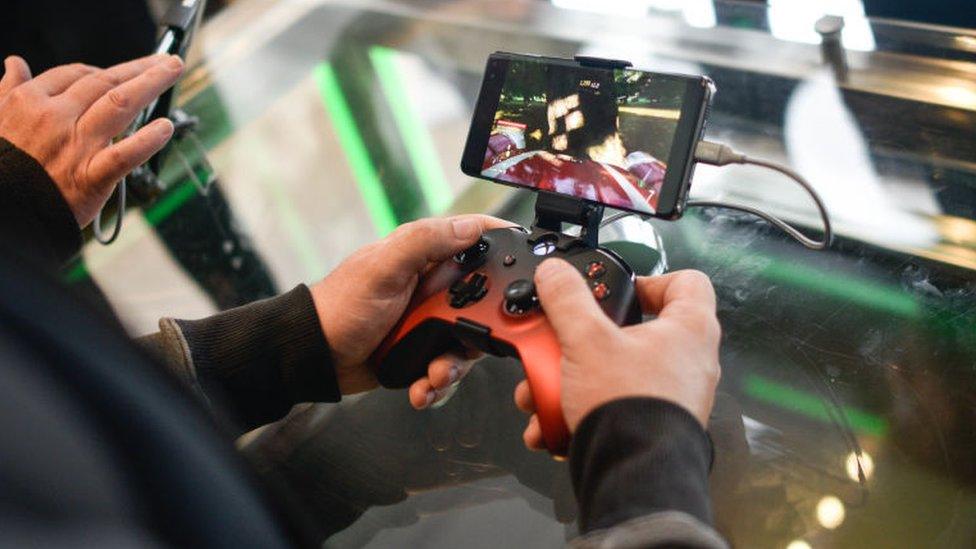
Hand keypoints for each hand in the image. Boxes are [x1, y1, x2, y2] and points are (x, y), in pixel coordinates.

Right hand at [0, 54, 183, 226]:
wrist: (4, 212)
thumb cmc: (4, 166)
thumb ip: (9, 91)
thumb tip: (14, 64)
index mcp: (29, 101)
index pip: (76, 74)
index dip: (105, 70)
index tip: (125, 72)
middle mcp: (54, 118)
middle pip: (104, 82)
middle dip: (139, 67)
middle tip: (168, 61)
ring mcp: (75, 147)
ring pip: (119, 104)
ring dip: (151, 82)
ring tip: (173, 69)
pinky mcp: (90, 177)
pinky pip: (124, 155)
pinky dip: (148, 140)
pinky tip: (165, 127)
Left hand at [310, 215, 509, 396]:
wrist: (314, 356)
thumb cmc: (340, 306)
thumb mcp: (383, 268)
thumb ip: (425, 242)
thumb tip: (470, 226)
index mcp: (425, 257)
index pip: (476, 241)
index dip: (503, 248)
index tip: (525, 264)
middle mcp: (433, 287)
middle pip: (482, 301)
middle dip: (478, 331)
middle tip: (462, 345)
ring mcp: (428, 321)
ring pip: (467, 342)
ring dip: (453, 365)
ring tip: (433, 376)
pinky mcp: (422, 351)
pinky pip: (445, 367)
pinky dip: (435, 384)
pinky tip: (420, 389)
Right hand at [516, 261, 720, 449]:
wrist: (633, 475)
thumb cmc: (630, 407)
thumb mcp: (586, 340)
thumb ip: (567, 299)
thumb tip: (555, 272)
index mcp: (689, 330)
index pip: (686, 282)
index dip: (652, 279)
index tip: (618, 291)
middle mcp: (689, 362)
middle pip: (634, 333)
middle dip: (584, 340)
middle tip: (562, 342)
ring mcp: (673, 397)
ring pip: (614, 373)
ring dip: (572, 379)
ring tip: (542, 392)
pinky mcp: (653, 425)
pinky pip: (613, 406)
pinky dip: (580, 410)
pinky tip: (551, 422)